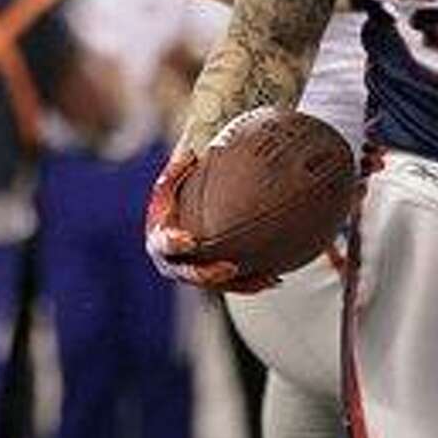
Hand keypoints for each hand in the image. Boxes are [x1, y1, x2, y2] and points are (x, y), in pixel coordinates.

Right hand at [144, 149, 278, 293]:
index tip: (191, 240)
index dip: (174, 243)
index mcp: (160, 237)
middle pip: (189, 274)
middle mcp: (172, 262)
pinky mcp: (212, 281)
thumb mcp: (175, 178)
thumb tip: (192, 150)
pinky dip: (253, 283)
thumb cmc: (178, 192)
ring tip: (268, 278)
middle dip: (208, 274)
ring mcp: (193, 274)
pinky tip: (276, 279)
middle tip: (231, 268)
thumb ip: (181, 166)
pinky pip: (233, 286)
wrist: (182, 216)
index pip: (163, 243)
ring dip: (241, 283)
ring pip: (217, 286)